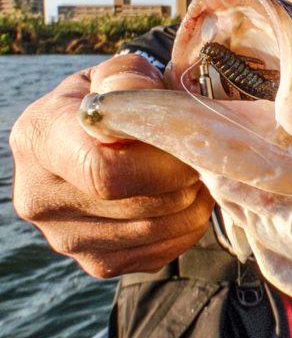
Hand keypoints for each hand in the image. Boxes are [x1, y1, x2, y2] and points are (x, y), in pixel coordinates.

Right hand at [10, 54, 213, 277]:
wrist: (89, 141)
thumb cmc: (110, 100)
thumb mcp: (114, 74)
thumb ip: (129, 77)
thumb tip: (144, 100)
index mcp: (39, 140)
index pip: (104, 171)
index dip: (162, 165)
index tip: (189, 147)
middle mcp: (40, 197)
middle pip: (136, 206)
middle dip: (185, 183)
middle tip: (206, 161)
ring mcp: (65, 238)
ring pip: (151, 233)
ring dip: (193, 206)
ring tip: (201, 178)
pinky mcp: (95, 263)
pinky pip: (157, 255)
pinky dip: (186, 230)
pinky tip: (188, 203)